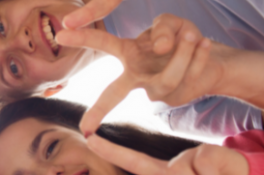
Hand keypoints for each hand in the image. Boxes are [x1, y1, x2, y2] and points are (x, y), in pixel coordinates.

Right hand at [56, 14, 215, 134]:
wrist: (213, 60)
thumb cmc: (182, 39)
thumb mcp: (171, 23)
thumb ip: (163, 28)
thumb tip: (160, 47)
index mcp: (129, 54)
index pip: (103, 44)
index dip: (82, 37)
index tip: (60, 34)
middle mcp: (136, 77)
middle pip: (115, 92)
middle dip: (99, 109)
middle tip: (86, 128)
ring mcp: (154, 90)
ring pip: (165, 79)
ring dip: (182, 54)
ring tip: (192, 35)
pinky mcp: (176, 97)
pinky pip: (186, 79)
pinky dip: (198, 56)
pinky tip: (203, 44)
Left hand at [87, 134, 248, 174]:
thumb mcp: (187, 174)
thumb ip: (182, 167)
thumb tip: (187, 162)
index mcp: (165, 172)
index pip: (134, 162)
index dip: (112, 150)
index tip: (90, 138)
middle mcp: (176, 164)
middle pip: (157, 168)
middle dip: (180, 168)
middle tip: (190, 169)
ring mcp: (194, 158)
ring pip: (191, 165)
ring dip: (202, 173)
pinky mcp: (211, 156)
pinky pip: (208, 162)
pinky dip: (214, 171)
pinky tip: (220, 173)